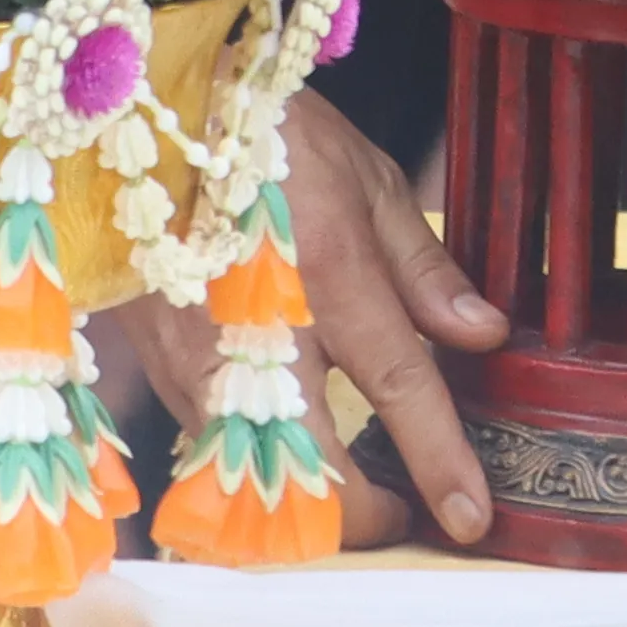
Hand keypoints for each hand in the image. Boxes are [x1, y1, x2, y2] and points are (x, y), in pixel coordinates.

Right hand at [107, 92, 513, 548]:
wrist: (144, 108)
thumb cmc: (267, 131)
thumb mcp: (366, 177)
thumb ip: (423, 267)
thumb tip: (482, 333)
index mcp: (329, 270)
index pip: (397, 387)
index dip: (438, 459)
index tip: (470, 517)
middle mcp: (260, 328)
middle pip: (312, 471)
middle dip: (360, 518)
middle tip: (400, 510)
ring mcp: (198, 355)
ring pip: (253, 475)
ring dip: (307, 498)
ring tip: (351, 480)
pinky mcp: (159, 365)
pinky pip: (215, 444)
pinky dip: (257, 464)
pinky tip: (288, 441)